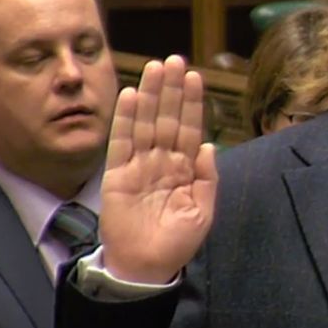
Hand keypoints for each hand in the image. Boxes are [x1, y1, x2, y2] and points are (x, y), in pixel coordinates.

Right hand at [100, 55, 217, 283]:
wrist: (146, 267)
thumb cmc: (177, 242)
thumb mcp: (202, 212)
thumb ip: (207, 179)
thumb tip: (210, 146)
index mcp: (185, 169)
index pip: (190, 129)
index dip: (192, 103)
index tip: (195, 76)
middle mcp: (162, 162)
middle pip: (168, 118)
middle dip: (172, 90)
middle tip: (174, 59)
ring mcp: (139, 166)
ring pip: (146, 123)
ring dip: (151, 95)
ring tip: (155, 67)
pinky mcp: (117, 175)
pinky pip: (122, 142)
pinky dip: (126, 119)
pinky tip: (132, 96)